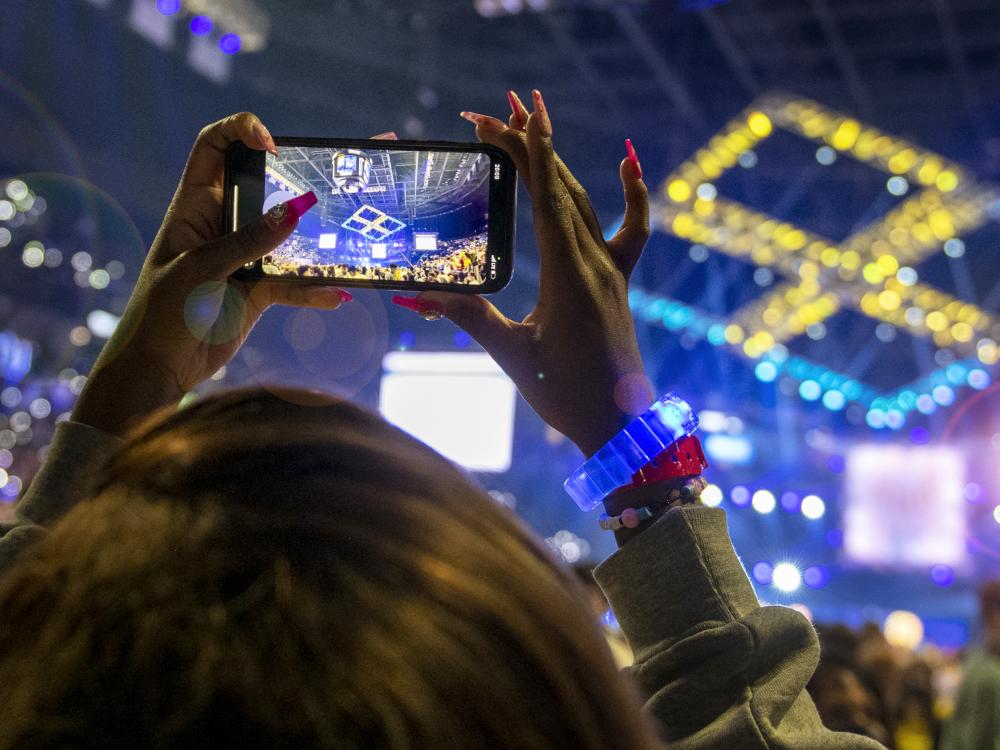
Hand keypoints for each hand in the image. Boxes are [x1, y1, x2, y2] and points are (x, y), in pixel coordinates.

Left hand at [72, 114, 383, 434]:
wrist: (158, 369)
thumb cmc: (162, 313)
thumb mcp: (202, 270)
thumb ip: (248, 241)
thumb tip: (296, 211)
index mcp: (194, 205)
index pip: (214, 146)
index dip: (242, 131)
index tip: (273, 145)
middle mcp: (222, 224)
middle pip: (266, 186)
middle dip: (303, 177)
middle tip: (345, 169)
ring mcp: (244, 257)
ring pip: (288, 237)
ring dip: (319, 239)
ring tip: (353, 233)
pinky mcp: (259, 290)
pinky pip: (294, 283)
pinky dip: (314, 290)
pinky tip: (335, 296)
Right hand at [394, 91, 650, 456]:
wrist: (619, 423)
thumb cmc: (565, 394)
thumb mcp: (513, 355)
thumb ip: (469, 319)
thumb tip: (415, 299)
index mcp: (568, 278)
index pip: (547, 201)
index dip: (528, 155)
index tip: (513, 116)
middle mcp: (595, 264)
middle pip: (561, 190)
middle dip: (528, 147)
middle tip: (494, 112)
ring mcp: (613, 269)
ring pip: (586, 201)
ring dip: (558, 161)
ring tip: (533, 122)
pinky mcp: (620, 279)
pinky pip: (632, 228)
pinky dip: (631, 193)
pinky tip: (628, 161)